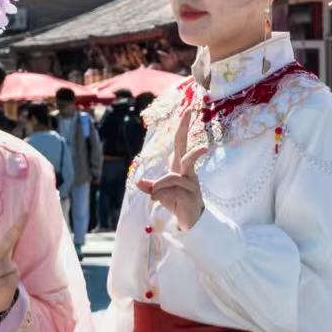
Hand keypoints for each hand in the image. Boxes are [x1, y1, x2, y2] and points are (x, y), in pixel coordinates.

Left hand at [135, 105, 207, 229]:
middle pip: (184, 146)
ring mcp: (191, 181)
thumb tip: (139, 182)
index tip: (188, 111)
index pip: (180, 143)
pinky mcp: (190, 193)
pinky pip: (169, 190)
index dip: (183, 127)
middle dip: (185, 128)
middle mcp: (187, 170)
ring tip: (157, 196)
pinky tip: (165, 202)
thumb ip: (150, 187)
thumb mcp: (160, 194)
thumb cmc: (177, 203)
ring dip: (159, 188)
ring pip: (170, 177)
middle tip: (190, 110)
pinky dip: (161, 196)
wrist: (191, 222)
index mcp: (180, 166)